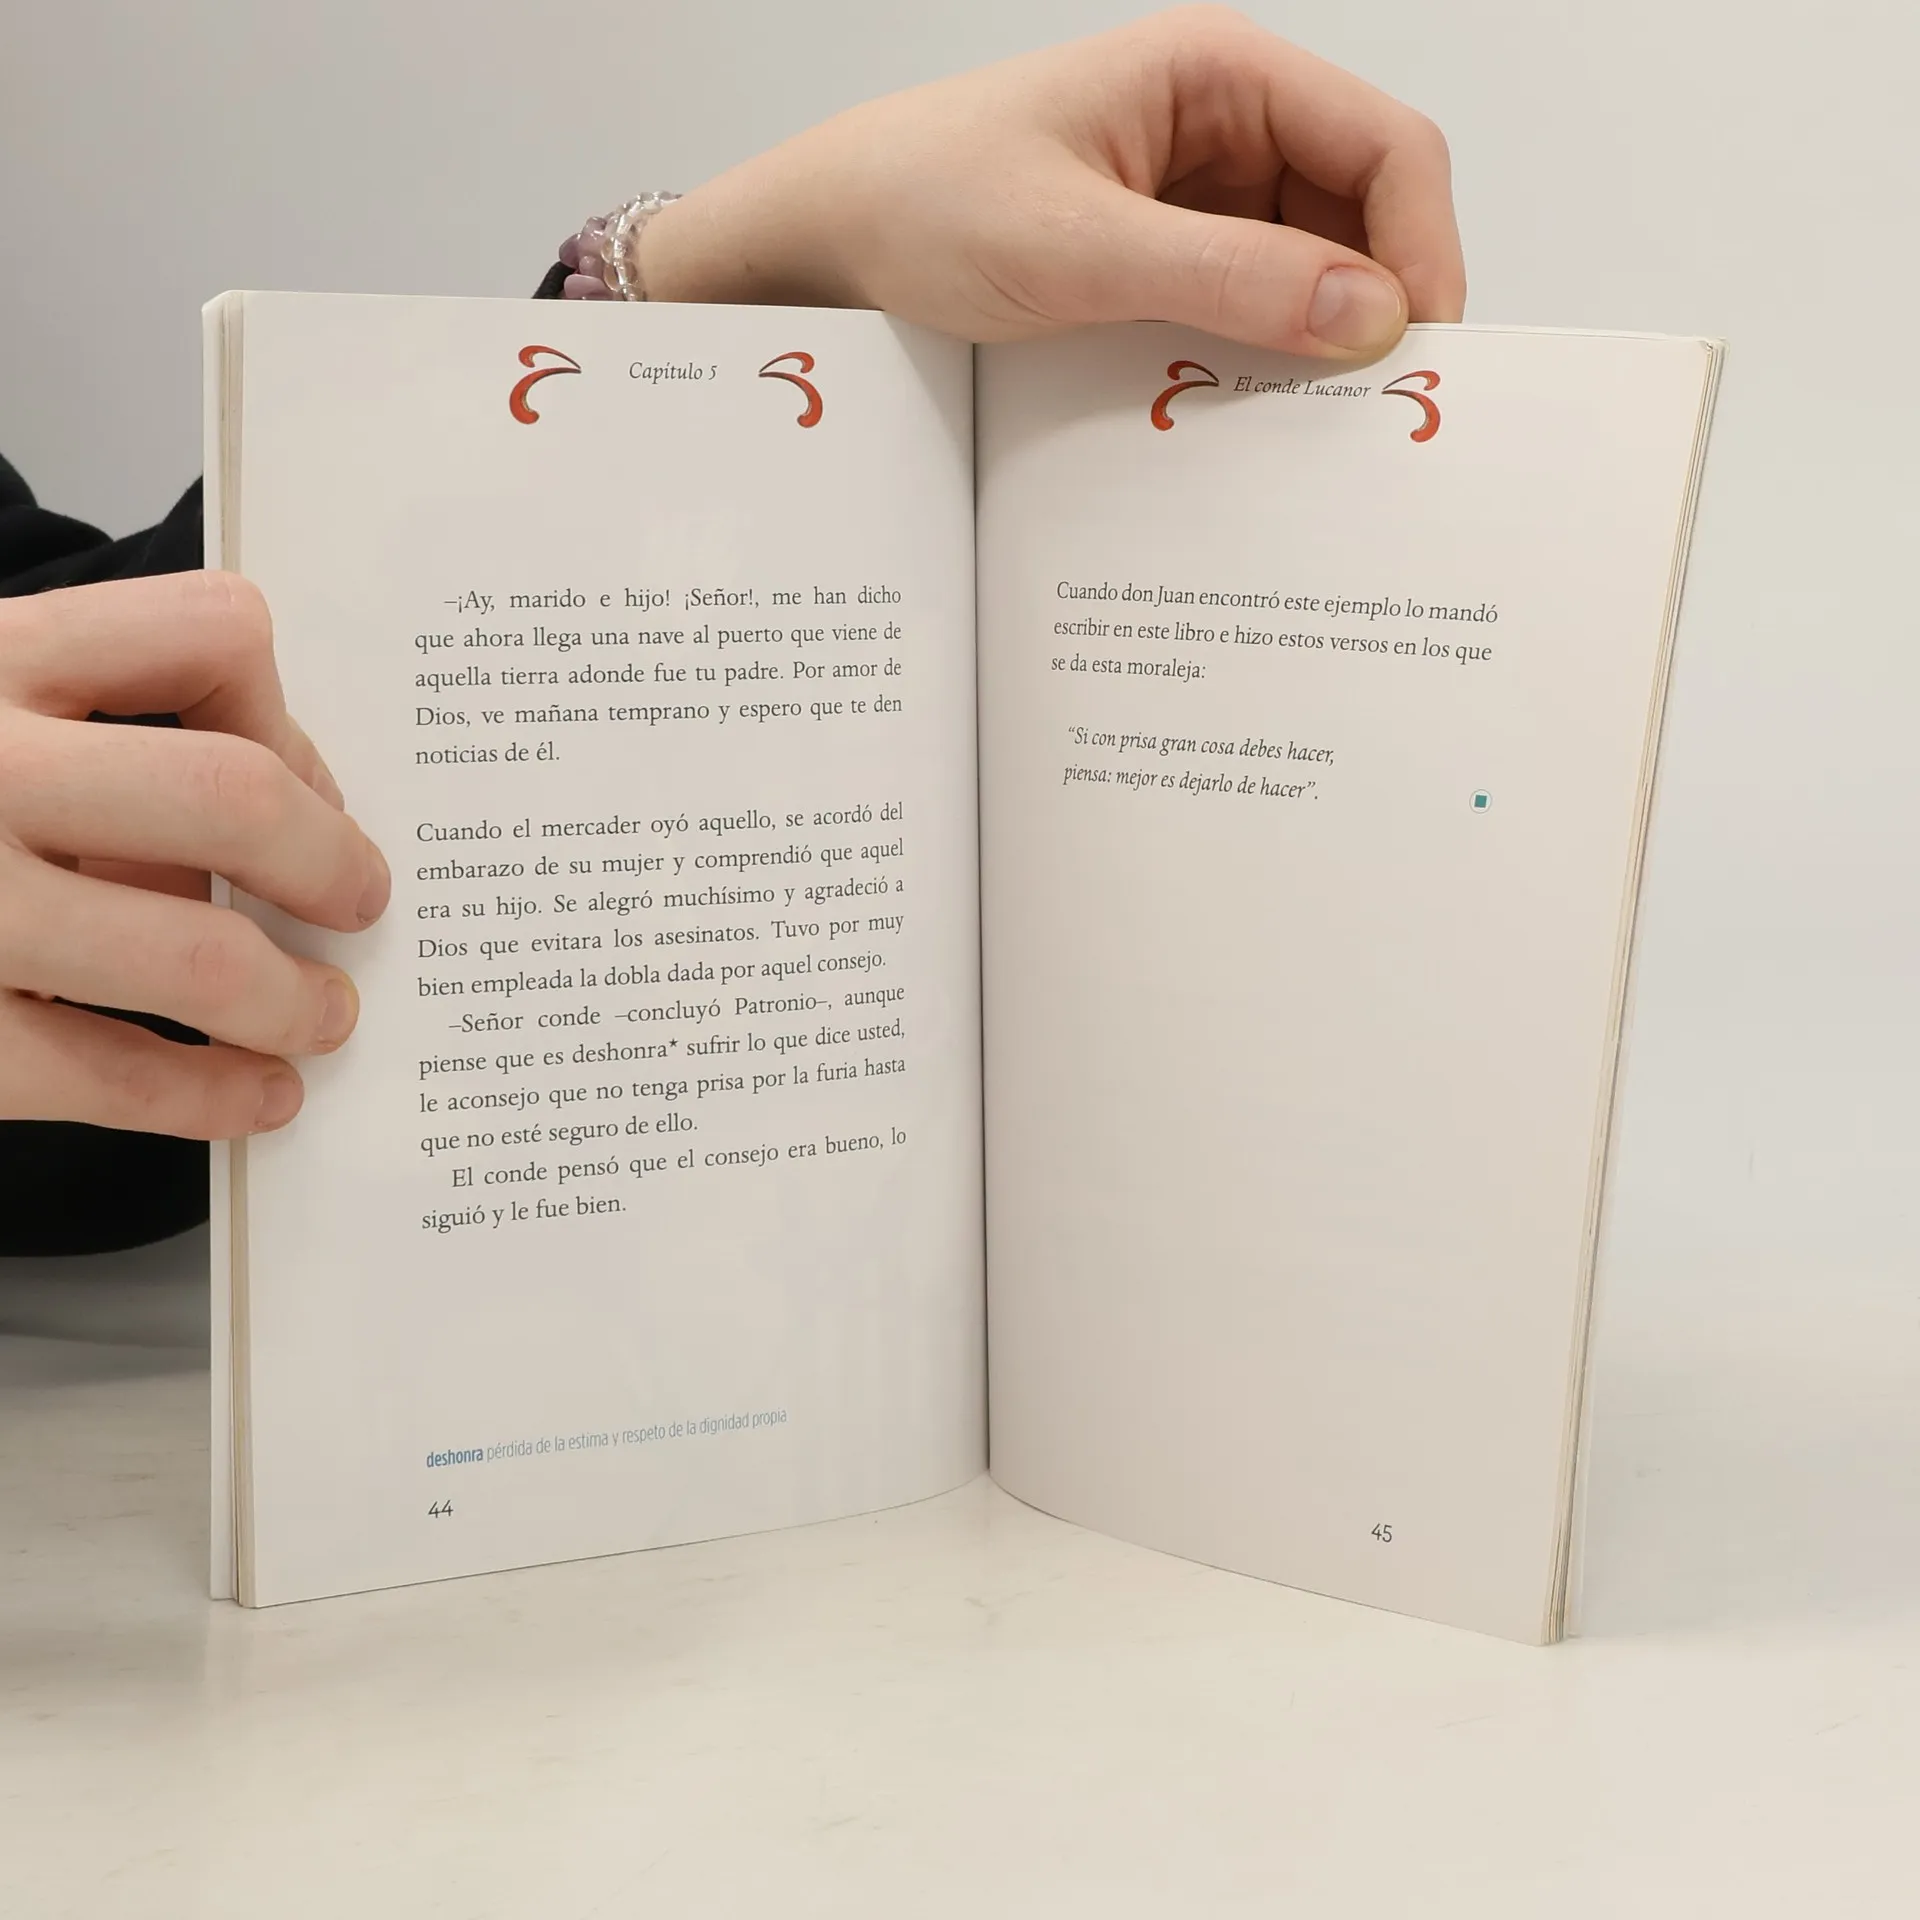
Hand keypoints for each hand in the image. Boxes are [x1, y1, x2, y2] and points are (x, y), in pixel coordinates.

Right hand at [0, 572, 389, 1137]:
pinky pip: (105, 1074)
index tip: (301, 777)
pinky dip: (205, 1095)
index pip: (214, 632)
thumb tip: (289, 799)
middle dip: (330, 862)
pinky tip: (253, 1097)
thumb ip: (93, 725)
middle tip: (362, 902)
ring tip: (325, 1016)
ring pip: (191, 954)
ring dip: (292, 999)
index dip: (290, 711)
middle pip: (231, 796)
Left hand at [646, 5, 1463, 361]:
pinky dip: (1261, 362)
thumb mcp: (1076, 248)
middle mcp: (1223, 129)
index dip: (1423, 250)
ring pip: (1312, 274)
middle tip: (1373, 420)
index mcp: (1219, 76)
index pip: (1386, 148)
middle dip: (1377, 310)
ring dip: (1318, 347)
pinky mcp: (1161, 262)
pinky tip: (1247, 416)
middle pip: (1363, 216)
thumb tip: (1370, 317)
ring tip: (1309, 432)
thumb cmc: (919, 205)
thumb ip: (1226, 278)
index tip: (1417, 358)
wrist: (821, 247)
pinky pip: (1247, 309)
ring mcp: (1196, 200)